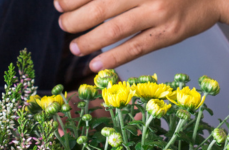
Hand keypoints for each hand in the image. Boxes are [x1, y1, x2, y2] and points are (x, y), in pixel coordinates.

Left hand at [56, 0, 227, 71]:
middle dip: (76, 18)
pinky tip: (96, 64)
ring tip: (74, 47)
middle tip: (63, 25)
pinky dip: (114, 57)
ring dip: (89, 39)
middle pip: (102, 7)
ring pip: (115, 28)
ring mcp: (158, 13)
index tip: (59, 4)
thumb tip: (91, 2)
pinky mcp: (168, 34)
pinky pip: (136, 47)